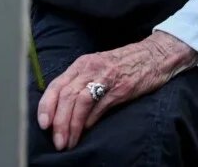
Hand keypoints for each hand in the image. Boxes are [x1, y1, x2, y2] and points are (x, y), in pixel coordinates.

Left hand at [37, 32, 197, 151]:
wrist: (155, 55)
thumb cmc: (125, 64)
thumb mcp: (98, 68)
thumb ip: (81, 85)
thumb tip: (65, 112)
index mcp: (82, 64)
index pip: (56, 85)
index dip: (46, 106)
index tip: (43, 125)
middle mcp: (90, 68)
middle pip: (65, 96)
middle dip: (58, 122)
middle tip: (57, 141)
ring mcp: (106, 77)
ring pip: (79, 102)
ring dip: (71, 125)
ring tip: (69, 142)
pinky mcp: (121, 88)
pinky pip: (100, 106)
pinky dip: (90, 121)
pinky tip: (87, 130)